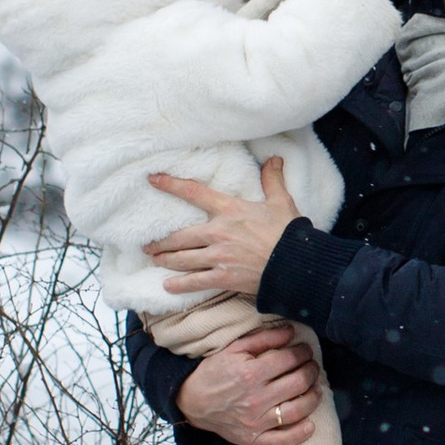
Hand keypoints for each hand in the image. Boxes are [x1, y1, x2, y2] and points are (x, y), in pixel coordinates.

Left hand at [147, 156, 299, 302]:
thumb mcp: (281, 201)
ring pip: (182, 258)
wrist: (297, 264)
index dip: (171, 185)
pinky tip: (168, 286)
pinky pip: (195, 282)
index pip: (194, 193)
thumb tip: (274, 159)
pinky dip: (179, 285)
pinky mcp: (223, 277)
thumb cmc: (288, 232)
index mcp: (229, 210)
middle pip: (179, 236)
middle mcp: (217, 232)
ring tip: (155, 260)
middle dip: (160, 241)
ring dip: (165, 260)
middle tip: (148, 244)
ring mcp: (218, 257)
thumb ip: (272, 180)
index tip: (153, 179)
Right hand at [171, 320, 322, 444]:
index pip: (289, 360)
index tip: (305, 350)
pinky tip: (311, 424)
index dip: (303, 352)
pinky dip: (300, 434)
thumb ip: (264, 338)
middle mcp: (255, 399)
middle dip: (311, 371)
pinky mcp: (252, 439)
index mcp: (250, 373)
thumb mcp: (234, 348)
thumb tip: (291, 331)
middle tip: (312, 366)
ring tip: (316, 389)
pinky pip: (282, 441)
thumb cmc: (214, 372)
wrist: (191, 401)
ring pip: (297, 410)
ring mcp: (255, 422)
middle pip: (298, 383)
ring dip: (313, 398)